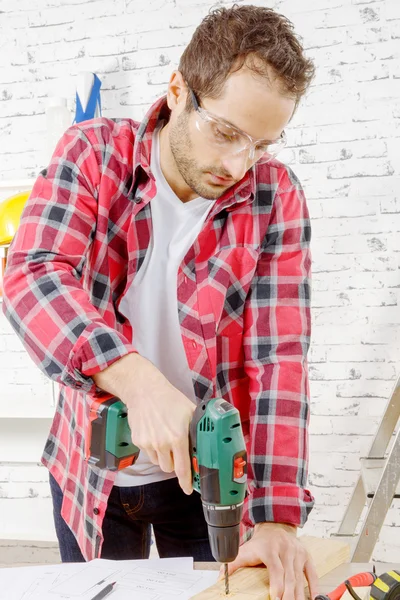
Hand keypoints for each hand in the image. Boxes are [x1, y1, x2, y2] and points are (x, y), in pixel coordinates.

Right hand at [93, 353, 194, 493]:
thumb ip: (197, 430)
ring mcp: (148, 443)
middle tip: (177, 451)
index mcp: (178, 437)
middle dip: (175, 463)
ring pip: (158, 462)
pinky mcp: (138, 441)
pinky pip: (148, 453)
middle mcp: (162, 443)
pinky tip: (155, 433)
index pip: (183, 468)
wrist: (145, 391)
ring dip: (163, 457)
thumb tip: (208, 443)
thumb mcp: (190, 412)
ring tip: (165, 438)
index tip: (189, 489)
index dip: (186, 482)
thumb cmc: (170, 399)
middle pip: (169, 468)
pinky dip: (153, 449)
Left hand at [220, 523, 318, 599]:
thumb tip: (221, 577)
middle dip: (289, 594)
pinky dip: (314, 586)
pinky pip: (312, 573)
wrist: (276, 527)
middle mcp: (286, 549)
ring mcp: (298, 553)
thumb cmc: (261, 543)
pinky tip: (314, 598)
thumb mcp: (246, 549)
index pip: (276, 568)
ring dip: (299, 594)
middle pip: (289, 575)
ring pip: (300, 577)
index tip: (276, 597)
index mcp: (270, 548)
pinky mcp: (306, 557)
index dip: (277, 583)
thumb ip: (233, 563)